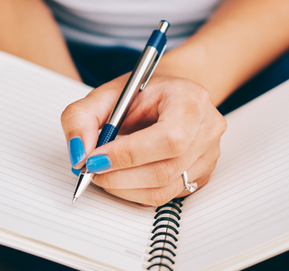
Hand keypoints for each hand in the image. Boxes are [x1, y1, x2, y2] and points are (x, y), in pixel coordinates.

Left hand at [61, 73, 226, 205]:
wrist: (170, 95)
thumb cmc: (144, 93)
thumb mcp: (108, 93)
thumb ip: (82, 117)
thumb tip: (79, 152)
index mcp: (191, 99)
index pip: (169, 137)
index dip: (129, 154)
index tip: (94, 159)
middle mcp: (207, 129)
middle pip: (166, 169)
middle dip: (120, 176)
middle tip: (91, 170)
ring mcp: (209, 155)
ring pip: (164, 189)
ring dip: (124, 187)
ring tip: (104, 172)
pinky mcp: (202, 176)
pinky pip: (166, 196)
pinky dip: (136, 192)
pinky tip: (123, 176)